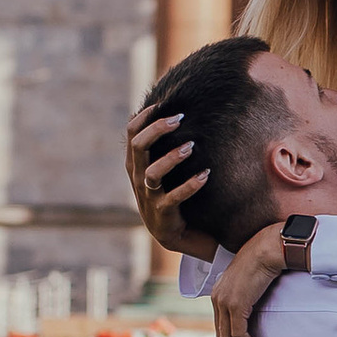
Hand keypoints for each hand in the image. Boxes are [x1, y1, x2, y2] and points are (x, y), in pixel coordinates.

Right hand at [127, 110, 216, 262]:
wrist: (173, 232)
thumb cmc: (168, 192)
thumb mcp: (157, 166)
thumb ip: (156, 143)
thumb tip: (158, 109)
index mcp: (135, 164)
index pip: (131, 133)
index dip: (144, 117)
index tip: (163, 104)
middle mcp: (138, 178)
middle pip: (138, 146)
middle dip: (156, 129)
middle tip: (179, 118)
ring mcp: (149, 196)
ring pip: (152, 172)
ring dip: (172, 157)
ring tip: (192, 146)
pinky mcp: (163, 213)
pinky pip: (174, 198)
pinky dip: (189, 186)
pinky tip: (205, 175)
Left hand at [211, 225, 290, 336]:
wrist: (270, 247)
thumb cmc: (267, 261)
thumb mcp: (252, 282)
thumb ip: (249, 297)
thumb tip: (255, 311)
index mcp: (219, 293)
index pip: (221, 325)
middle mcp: (217, 297)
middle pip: (221, 335)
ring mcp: (224, 301)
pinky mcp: (235, 304)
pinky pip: (238, 333)